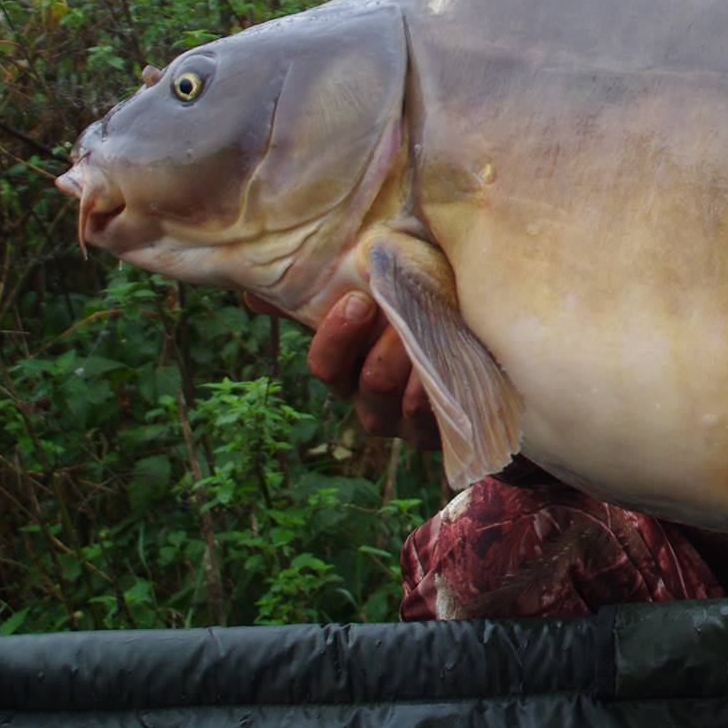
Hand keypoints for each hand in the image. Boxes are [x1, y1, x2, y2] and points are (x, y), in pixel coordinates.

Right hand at [243, 291, 441, 450]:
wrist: (477, 350)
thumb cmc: (416, 319)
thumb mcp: (373, 306)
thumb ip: (316, 299)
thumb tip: (251, 295)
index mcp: (351, 372)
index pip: (326, 366)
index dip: (336, 337)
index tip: (357, 301)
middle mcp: (374, 402)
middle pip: (366, 383)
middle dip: (381, 348)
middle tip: (404, 316)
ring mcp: (407, 421)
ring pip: (397, 403)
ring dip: (408, 362)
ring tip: (425, 331)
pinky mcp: (442, 431)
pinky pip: (429, 420)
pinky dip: (431, 390)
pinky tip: (441, 366)